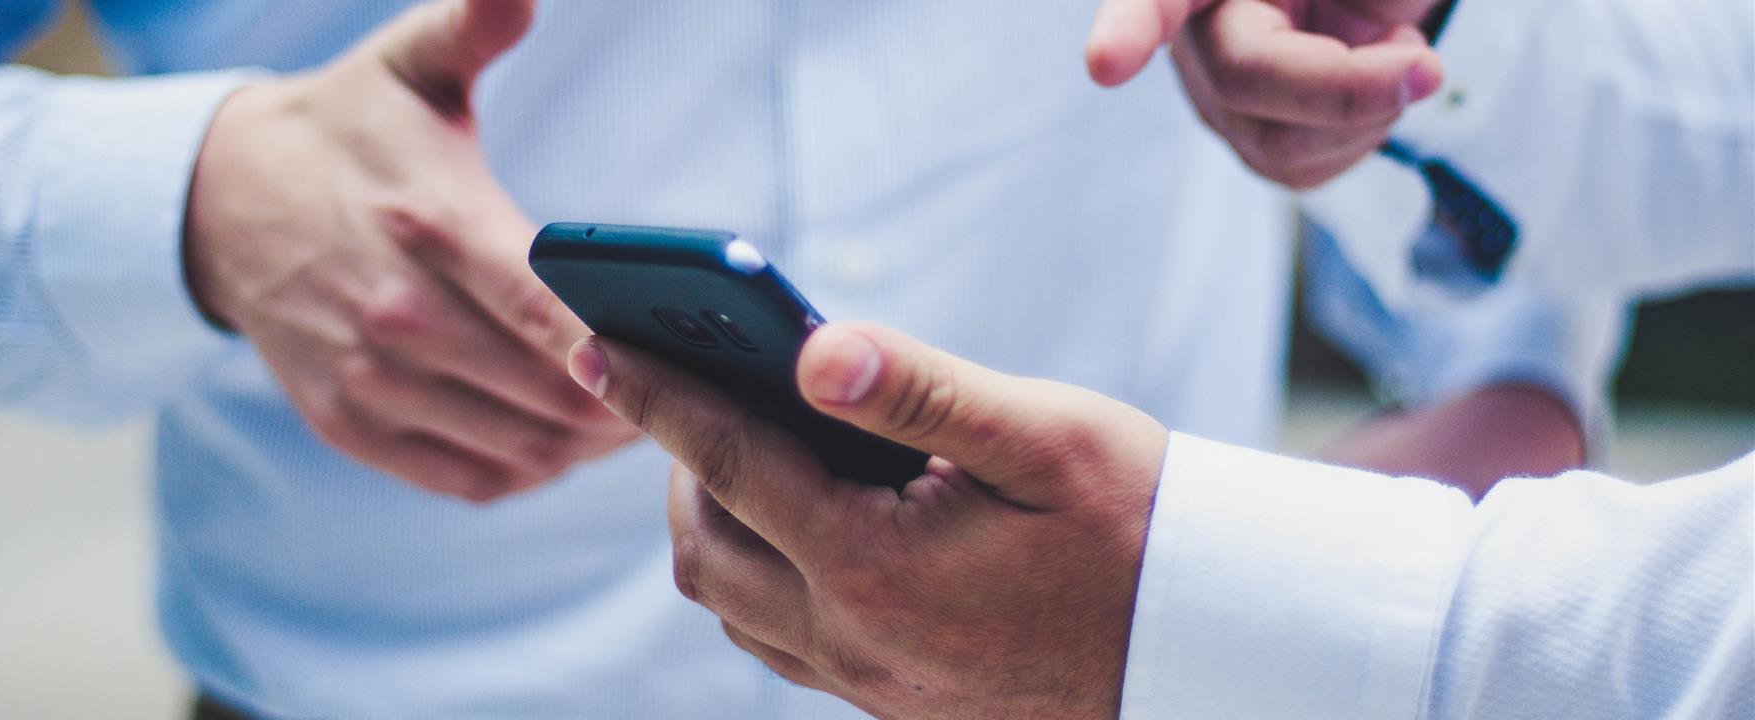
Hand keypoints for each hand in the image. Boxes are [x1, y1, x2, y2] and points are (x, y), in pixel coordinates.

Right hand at [183, 0, 636, 502]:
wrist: (223, 201)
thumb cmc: (350, 131)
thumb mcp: (410, 64)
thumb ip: (474, 22)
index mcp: (430, 223)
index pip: (542, 308)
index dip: (615, 348)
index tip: (676, 356)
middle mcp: (396, 313)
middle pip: (546, 393)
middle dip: (629, 403)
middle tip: (687, 393)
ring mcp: (369, 379)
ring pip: (518, 447)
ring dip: (589, 446)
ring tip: (640, 418)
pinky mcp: (351, 425)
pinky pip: (468, 478)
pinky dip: (530, 471)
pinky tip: (566, 443)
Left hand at [569, 323, 1167, 717]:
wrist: (1210, 645)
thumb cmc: (1138, 525)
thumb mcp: (1041, 435)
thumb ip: (918, 388)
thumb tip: (810, 348)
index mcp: (875, 565)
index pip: (728, 464)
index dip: (655, 396)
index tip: (593, 345)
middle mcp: (853, 639)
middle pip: (706, 548)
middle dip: (677, 464)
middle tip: (688, 388)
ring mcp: (869, 683)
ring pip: (733, 605)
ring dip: (714, 524)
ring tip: (737, 449)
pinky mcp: (893, 704)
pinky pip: (780, 642)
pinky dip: (759, 576)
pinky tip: (799, 524)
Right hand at [1086, 0, 1446, 187]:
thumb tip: (1399, 60)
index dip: (1130, 30)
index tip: (1107, 63)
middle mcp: (1192, 33)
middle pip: (1247, 78)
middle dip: (1346, 86)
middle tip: (1427, 65)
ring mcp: (1216, 96)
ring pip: (1280, 142)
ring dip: (1370, 110)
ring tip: (1394, 51)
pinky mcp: (1250, 144)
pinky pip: (1304, 170)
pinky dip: (1365, 136)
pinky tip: (1373, 94)